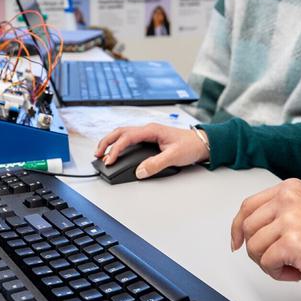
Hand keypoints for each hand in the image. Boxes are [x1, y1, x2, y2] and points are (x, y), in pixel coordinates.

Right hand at [94, 123, 209, 178]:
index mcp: (151, 130)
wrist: (202, 143)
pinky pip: (130, 139)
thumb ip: (156, 164)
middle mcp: (148, 129)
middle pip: (120, 132)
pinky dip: (119, 144)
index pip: (127, 137)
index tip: (110, 160)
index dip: (115, 149)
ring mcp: (148, 133)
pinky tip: (116, 151)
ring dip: (111, 142)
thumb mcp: (174, 156)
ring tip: (102, 153)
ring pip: (123, 134)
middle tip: (97, 154)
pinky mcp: (150, 139)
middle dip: (106, 142)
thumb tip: (140, 171)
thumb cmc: (191, 146)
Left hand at [230, 178, 300, 297]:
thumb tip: (246, 230)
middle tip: (278, 261)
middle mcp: (289, 198)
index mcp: (291, 188)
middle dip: (257, 251)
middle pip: (246, 227)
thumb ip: (279, 215)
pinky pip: (266, 263)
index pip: (247, 206)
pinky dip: (278, 274)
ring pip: (253, 246)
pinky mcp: (293, 242)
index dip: (238, 228)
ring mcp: (290, 218)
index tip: (237, 242)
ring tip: (293, 266)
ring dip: (269, 264)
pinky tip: (298, 273)